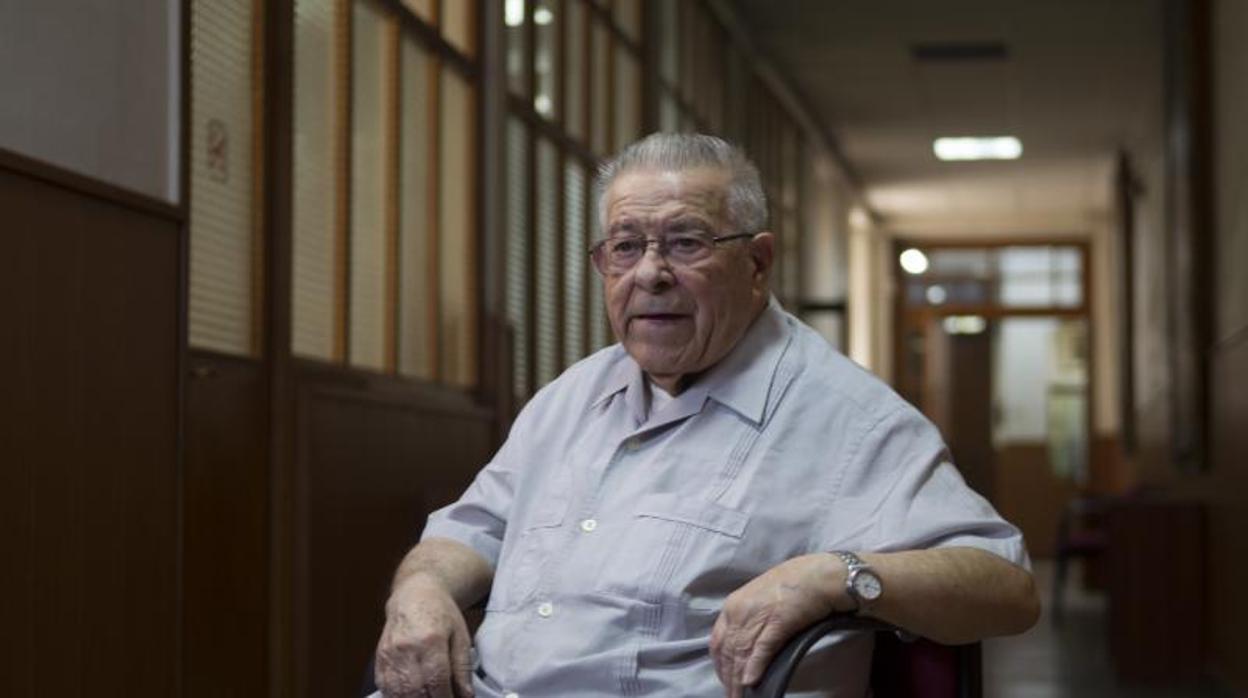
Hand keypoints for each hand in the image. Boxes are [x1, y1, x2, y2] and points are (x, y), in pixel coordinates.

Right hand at [375, 574, 474, 697]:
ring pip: (399, 693)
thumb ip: (463, 668)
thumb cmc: (441, 613)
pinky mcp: (380, 659)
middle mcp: (407, 648)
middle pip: (417, 691)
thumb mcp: (461, 636)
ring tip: (428, 697)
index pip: (437, 682)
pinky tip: (411, 695)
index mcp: (431, 640)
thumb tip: (466, 696)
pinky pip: (386, 688)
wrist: (414, 594)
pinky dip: (398, 697)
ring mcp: (390, 654)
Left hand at [709, 554, 853, 697]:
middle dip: (728, 678)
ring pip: (742, 653)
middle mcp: (740, 610)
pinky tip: (751, 682)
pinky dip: (755, 666)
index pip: (718, 642)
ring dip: (739, 680)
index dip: (719, 665)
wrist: (821, 575)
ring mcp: (758, 615)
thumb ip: (748, 621)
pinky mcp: (778, 621)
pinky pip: (762, 648)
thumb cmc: (793, 586)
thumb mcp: (760, 600)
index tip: (725, 681)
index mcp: (733, 605)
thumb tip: (743, 648)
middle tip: (731, 697)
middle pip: (728, 651)